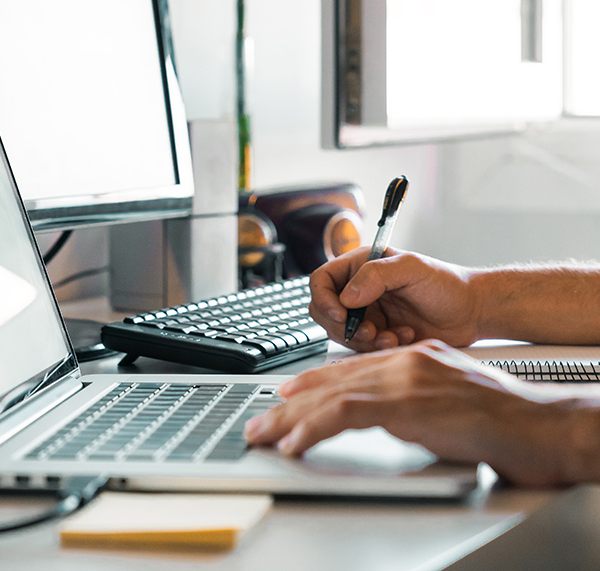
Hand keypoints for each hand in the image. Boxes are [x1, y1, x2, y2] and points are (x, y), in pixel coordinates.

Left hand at [245, 341, 597, 486]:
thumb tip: (393, 418)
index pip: (350, 369)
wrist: (542, 424)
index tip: (287, 396)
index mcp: (413, 358)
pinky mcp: (407, 403)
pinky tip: (295, 444)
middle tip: (261, 421)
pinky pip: (345, 414)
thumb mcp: (450, 401)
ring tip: (264, 436)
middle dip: (290, 403)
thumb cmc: (505, 420)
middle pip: (332, 380)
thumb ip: (416, 401)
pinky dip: (314, 429)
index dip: (313, 383)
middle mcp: (404, 361)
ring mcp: (404, 379)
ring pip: (330, 396)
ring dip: (291, 419)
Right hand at [309, 248, 479, 350]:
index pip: (322, 280)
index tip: (340, 313)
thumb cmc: (446, 284)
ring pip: (342, 333)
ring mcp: (368, 314)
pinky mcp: (378, 335)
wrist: (471, 313)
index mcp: (360, 266)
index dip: (324, 298)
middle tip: (370, 331)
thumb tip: (347, 296)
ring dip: (365, 340)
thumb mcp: (411, 268)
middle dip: (344, 326)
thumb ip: (376, 275)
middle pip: (325, 311)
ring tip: (392, 336)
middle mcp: (359, 290)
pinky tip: (403, 337)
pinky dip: (380, 348)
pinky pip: (362, 348)